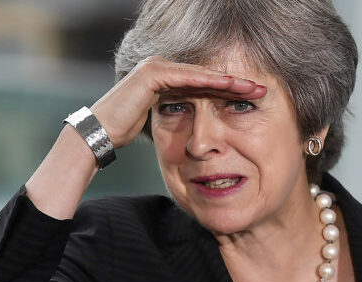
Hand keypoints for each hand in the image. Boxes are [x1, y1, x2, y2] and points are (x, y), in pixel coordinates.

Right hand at [90, 56, 266, 147]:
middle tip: (262, 89)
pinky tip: (230, 85)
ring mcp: (157, 67)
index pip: (205, 86)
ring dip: (229, 81)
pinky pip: (188, 77)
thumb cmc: (123, 132)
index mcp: (166, 81)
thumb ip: (176, 118)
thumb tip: (195, 129)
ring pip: (201, 75)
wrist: (98, 133)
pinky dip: (210, 81)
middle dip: (236, 84)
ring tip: (253, 87)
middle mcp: (163, 69)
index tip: (255, 100)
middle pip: (207, 77)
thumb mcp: (159, 124)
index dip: (231, 92)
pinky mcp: (152, 73)